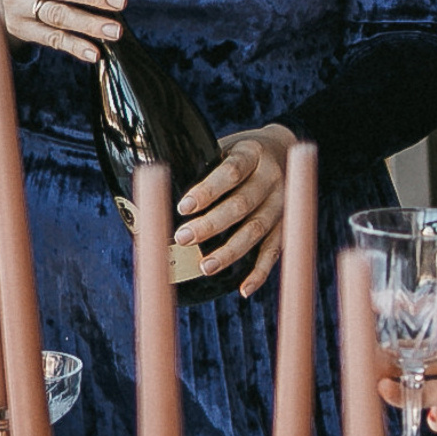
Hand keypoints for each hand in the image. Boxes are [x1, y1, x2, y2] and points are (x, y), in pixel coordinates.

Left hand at [176, 124, 295, 296]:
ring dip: (231, 251)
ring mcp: (282, 203)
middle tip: (183, 238)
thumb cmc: (238, 153)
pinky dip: (260, 272)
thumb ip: (200, 166)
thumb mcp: (222, 147)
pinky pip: (274, 251)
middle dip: (212, 224)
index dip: (208, 190)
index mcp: (253, 153)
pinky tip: (243, 289)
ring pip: (257, 230)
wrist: (282, 150)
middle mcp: (272, 178)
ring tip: (205, 267)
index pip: (232, 171)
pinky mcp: (286, 224)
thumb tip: (151, 192)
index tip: (183, 207)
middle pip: (243, 204)